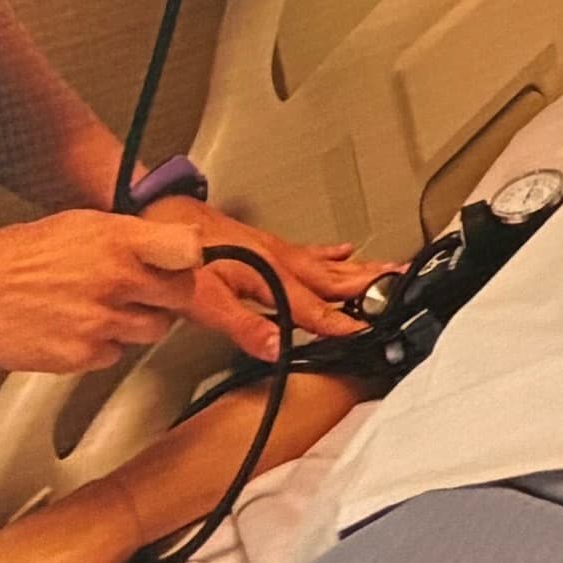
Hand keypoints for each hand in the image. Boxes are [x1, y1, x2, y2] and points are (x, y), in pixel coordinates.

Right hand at [0, 211, 225, 375]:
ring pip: (153, 330)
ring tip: (102, 309)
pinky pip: (115, 355)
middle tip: (142, 291)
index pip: (188, 250)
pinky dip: (103, 346)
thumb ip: (131, 238)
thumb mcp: (83, 225)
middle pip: (180, 296)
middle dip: (167, 295)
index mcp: (118, 241)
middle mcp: (117, 280)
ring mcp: (102, 320)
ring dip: (137, 322)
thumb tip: (173, 247)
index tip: (186, 264)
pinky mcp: (84, 355)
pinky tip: (78, 329)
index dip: (192, 260)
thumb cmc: (19, 255)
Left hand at [158, 204, 378, 356]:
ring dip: (361, 269)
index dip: (342, 323)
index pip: (314, 308)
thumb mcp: (203, 300)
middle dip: (371, 285)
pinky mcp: (266, 245)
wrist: (159, 215)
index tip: (368, 332)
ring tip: (391, 271)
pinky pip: (311, 251)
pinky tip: (345, 251)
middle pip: (333, 279)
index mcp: (270, 276)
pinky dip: (333, 254)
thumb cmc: (178, 257)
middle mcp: (279, 261)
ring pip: (328, 264)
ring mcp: (275, 251)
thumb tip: (278, 347)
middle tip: (403, 288)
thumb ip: (244, 326)